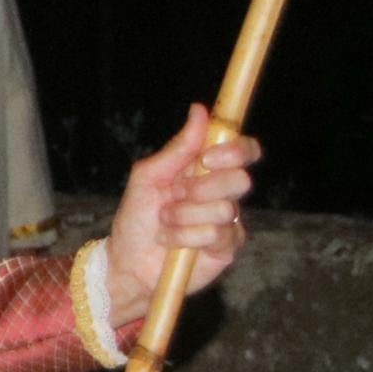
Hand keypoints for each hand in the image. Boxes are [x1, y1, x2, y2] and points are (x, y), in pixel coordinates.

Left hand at [104, 104, 258, 311]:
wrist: (128, 261)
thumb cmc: (136, 217)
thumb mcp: (148, 177)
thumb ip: (177, 148)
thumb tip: (200, 110)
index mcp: (206, 170)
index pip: (243, 150)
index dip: (235, 150)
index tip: (206, 159)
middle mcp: (223, 193)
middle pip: (241, 180)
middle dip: (201, 188)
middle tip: (175, 196)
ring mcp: (229, 221)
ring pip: (224, 209)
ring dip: (184, 216)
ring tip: (165, 222)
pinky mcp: (227, 248)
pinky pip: (216, 234)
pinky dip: (185, 236)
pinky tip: (171, 241)